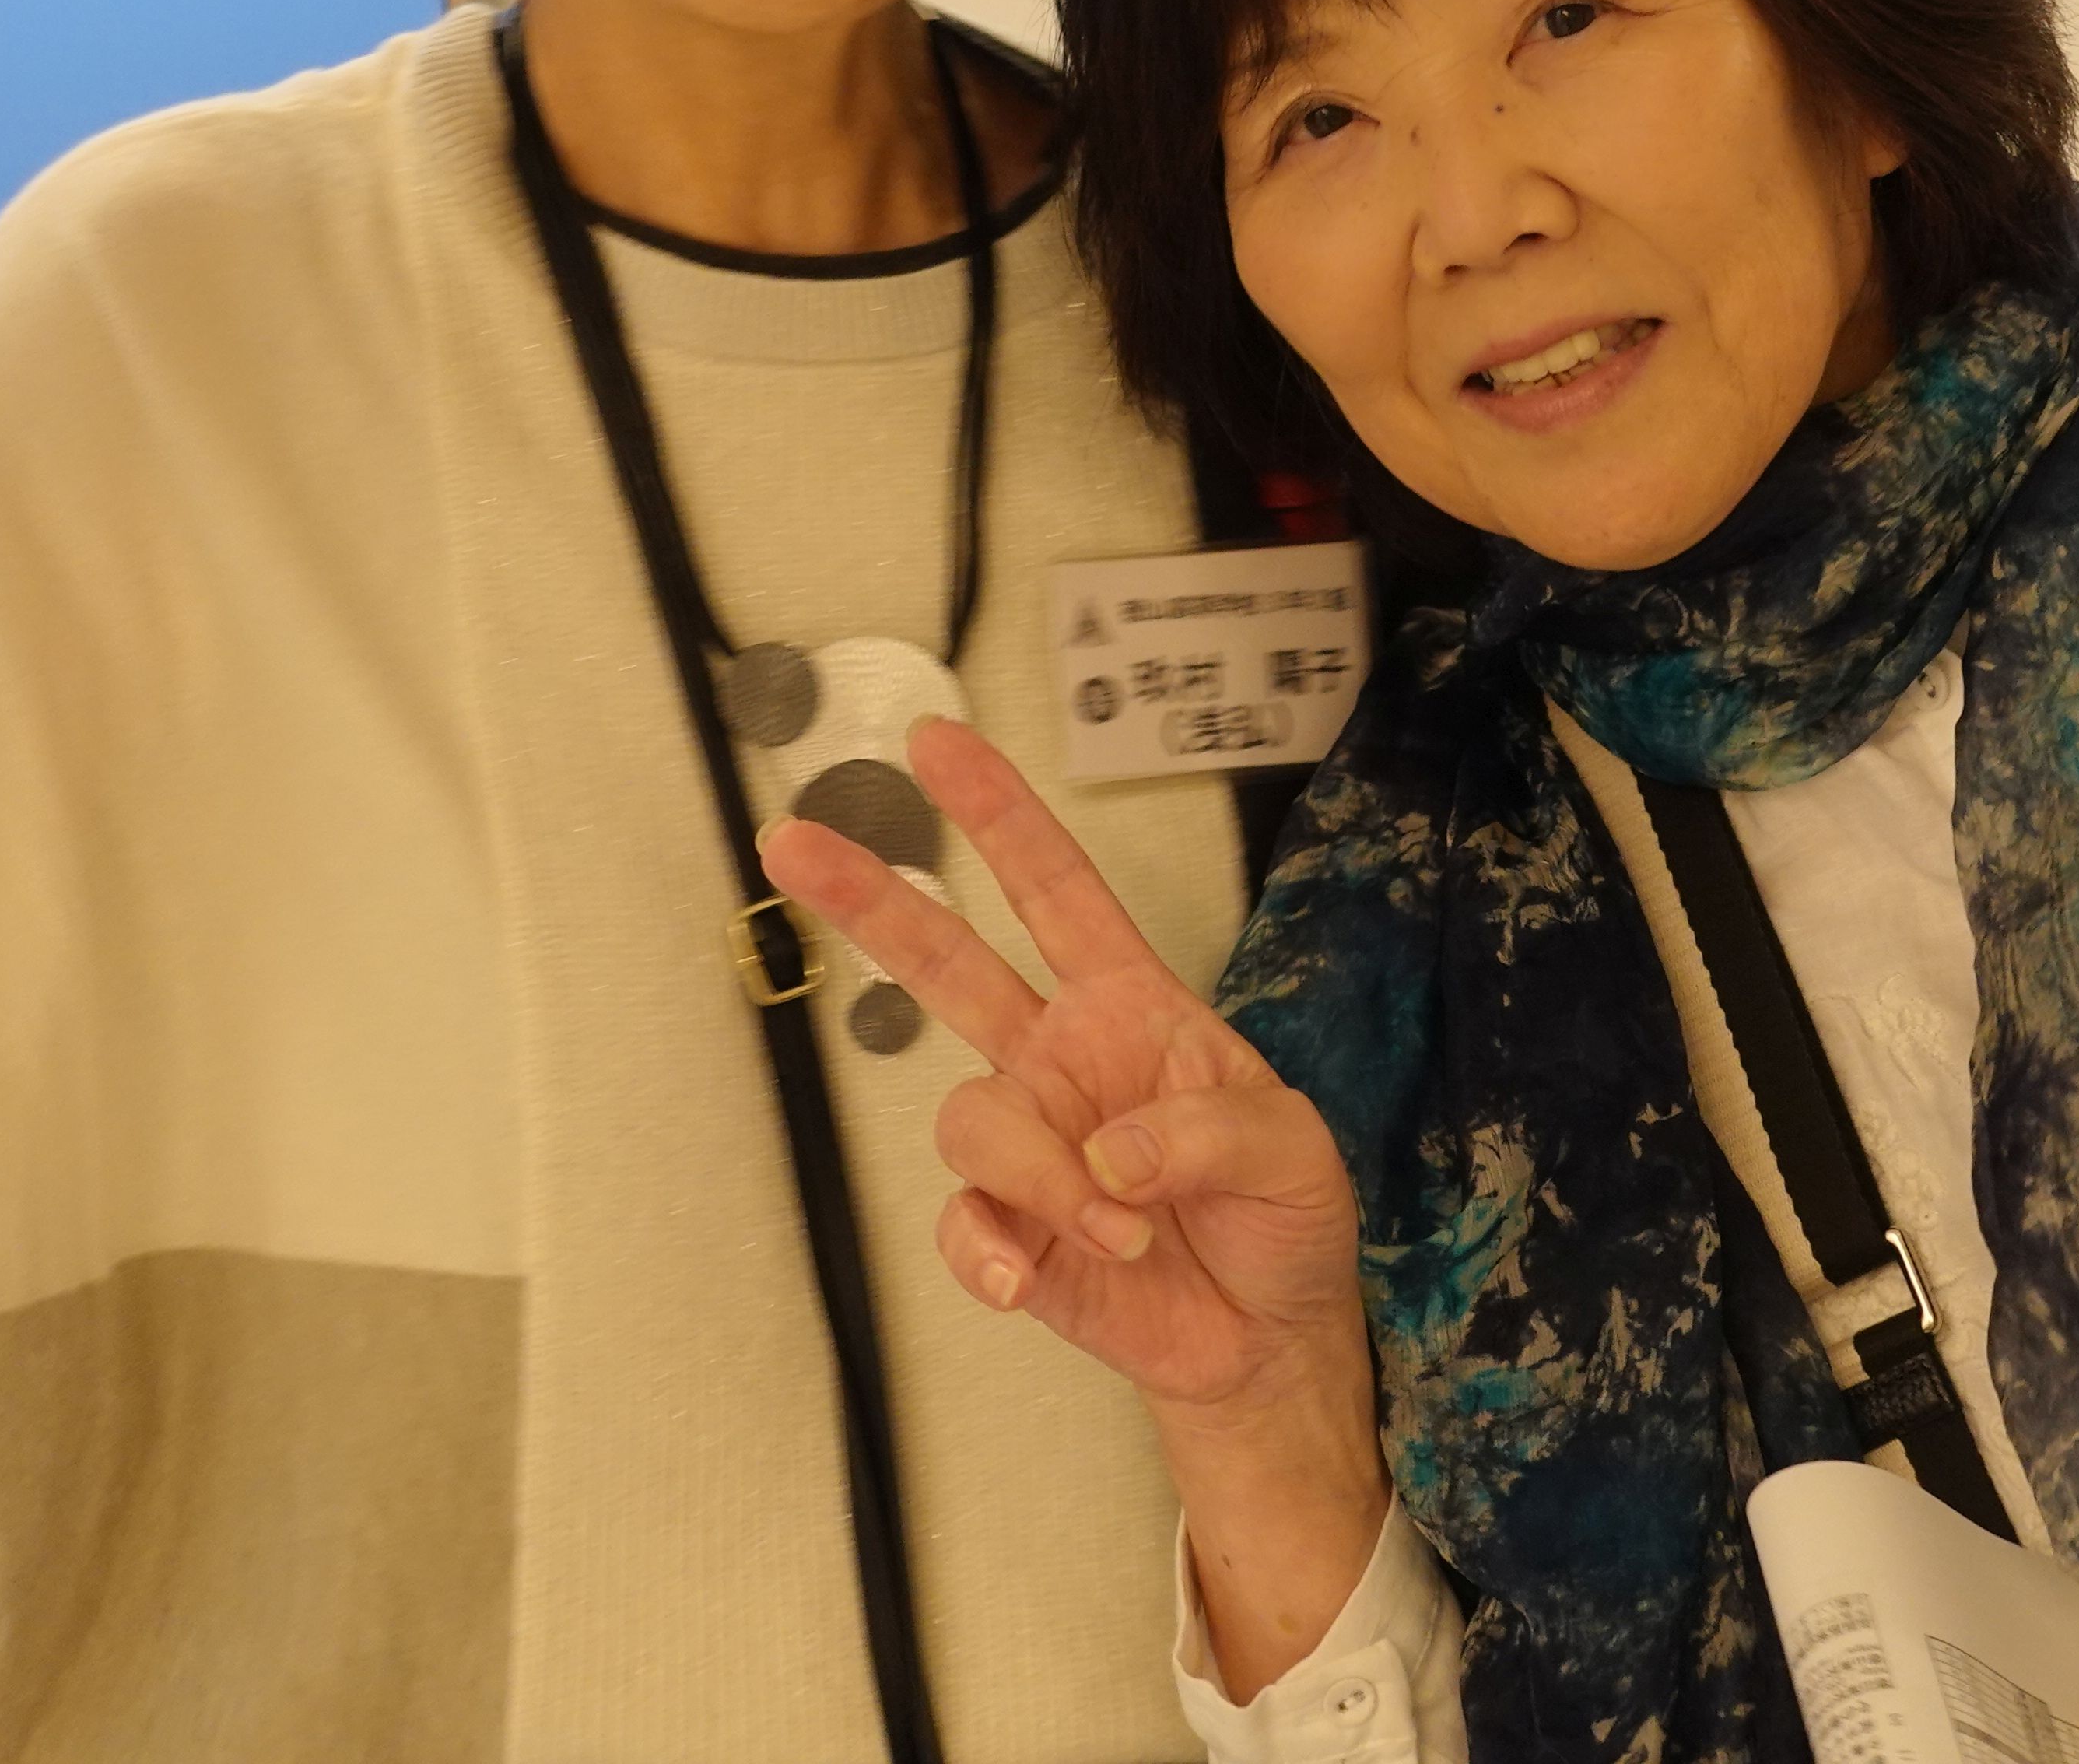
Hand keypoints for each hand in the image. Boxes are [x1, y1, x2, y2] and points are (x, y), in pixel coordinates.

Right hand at [761, 718, 1384, 1692]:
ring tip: (1121, 1231)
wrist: (1267, 1337)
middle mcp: (1061, 1059)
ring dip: (1042, 1179)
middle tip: (788, 840)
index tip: (936, 741)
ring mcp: (1029, 1146)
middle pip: (945, 962)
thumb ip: (1208, 1131)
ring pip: (970, 1121)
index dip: (999, 815)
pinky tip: (1031, 1281)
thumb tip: (1110, 1154)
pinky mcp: (1007, 1234)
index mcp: (1130, 1007)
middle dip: (868, 899)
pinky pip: (959, 1225)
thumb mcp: (1290, 1150)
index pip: (1054, 892)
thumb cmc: (1286, 1215)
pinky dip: (993, 1252)